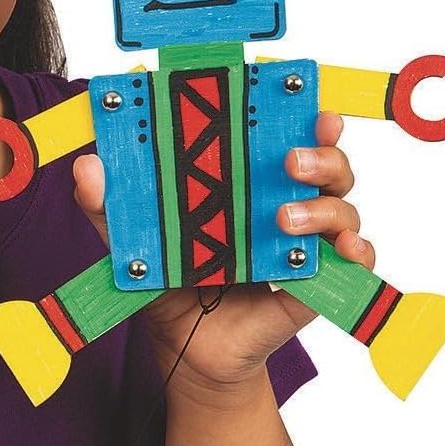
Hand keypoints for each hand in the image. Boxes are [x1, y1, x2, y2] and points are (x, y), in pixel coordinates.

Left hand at [72, 112, 374, 396]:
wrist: (184, 347)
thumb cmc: (166, 281)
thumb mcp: (130, 238)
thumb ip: (107, 204)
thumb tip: (87, 166)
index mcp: (244, 180)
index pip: (282, 133)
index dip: (299, 111)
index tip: (301, 98)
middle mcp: (283, 201)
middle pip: (325, 162)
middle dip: (320, 152)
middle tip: (290, 160)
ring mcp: (304, 242)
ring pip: (342, 206)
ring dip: (325, 206)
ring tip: (286, 218)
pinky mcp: (315, 281)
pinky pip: (354, 261)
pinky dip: (357, 252)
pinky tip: (343, 252)